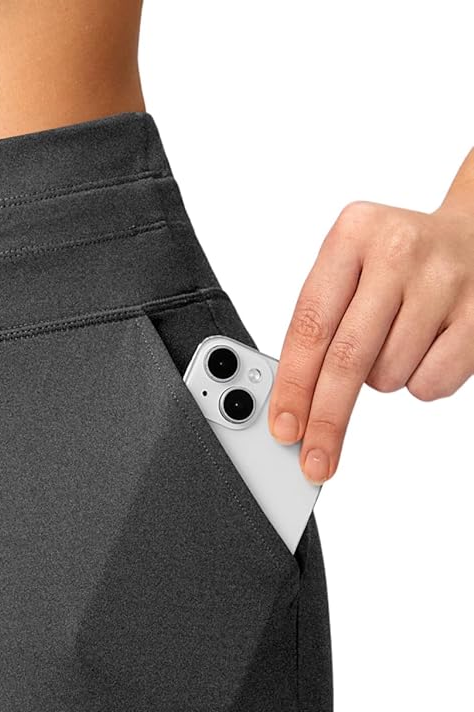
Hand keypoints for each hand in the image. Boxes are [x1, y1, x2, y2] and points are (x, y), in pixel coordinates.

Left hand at [269, 198, 473, 481]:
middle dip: (326, 421)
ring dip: (384, 379)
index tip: (284, 430)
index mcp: (353, 234)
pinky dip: (421, 382)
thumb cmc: (398, 264)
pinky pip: (430, 383)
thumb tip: (290, 405)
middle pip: (347, 361)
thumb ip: (317, 326)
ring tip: (399, 340)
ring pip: (389, 376)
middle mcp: (398, 251)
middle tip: (315, 460)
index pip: (310, 328)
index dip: (292, 388)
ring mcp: (444, 280)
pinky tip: (428, 347)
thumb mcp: (348, 270)